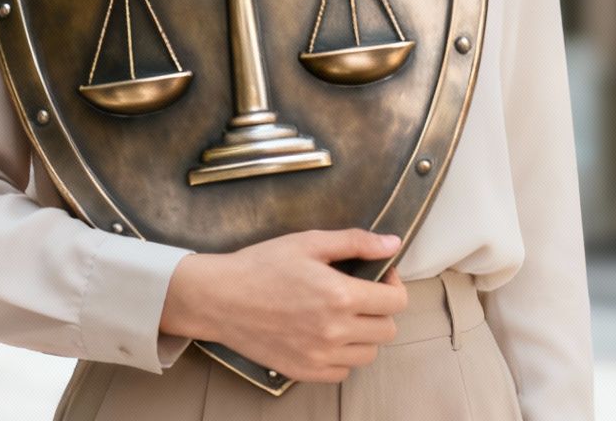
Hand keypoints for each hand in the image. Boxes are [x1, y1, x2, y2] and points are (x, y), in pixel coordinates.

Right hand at [160, 229, 408, 382]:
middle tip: (361, 295)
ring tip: (344, 316)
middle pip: (387, 330)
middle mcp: (335, 331)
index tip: (379, 277)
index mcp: (341, 296)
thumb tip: (393, 244)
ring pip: (368, 354)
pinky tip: (327, 336)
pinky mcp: (303, 371)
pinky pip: (342, 372)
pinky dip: (342, 356)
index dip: (393, 286)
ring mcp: (319, 356)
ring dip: (364, 335)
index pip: (396, 302)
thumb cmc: (261, 265)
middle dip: (381, 310)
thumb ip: (356, 242)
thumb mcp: (309, 242)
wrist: (218, 298)